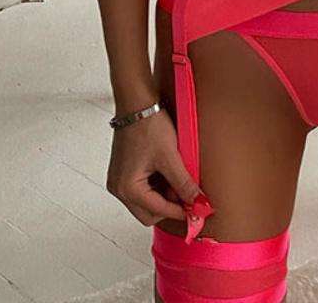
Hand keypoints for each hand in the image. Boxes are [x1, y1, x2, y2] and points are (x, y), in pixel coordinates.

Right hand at [105, 108, 200, 226]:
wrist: (137, 103)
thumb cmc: (149, 125)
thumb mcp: (170, 156)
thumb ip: (184, 183)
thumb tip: (198, 202)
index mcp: (127, 188)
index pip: (157, 211)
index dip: (180, 211)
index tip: (198, 211)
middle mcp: (119, 189)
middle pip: (148, 214)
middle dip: (170, 206)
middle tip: (188, 193)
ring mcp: (120, 180)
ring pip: (146, 203)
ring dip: (164, 196)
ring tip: (179, 176)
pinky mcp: (124, 172)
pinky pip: (143, 190)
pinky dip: (157, 186)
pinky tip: (169, 171)